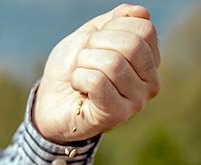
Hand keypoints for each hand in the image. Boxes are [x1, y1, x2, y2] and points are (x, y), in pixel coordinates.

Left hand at [33, 3, 161, 143]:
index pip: (144, 30)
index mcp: (149, 60)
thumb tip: (141, 12)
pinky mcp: (117, 115)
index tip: (96, 41)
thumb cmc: (73, 67)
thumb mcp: (92, 35)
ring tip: (80, 74)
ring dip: (84, 62)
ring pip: (113, 64)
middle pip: (132, 45)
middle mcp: (150, 83)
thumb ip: (116, 20)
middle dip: (97, 43)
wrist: (51, 100)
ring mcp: (136, 102)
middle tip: (84, 58)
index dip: (112, 27)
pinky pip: (98, 82)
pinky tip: (78, 88)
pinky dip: (79, 78)